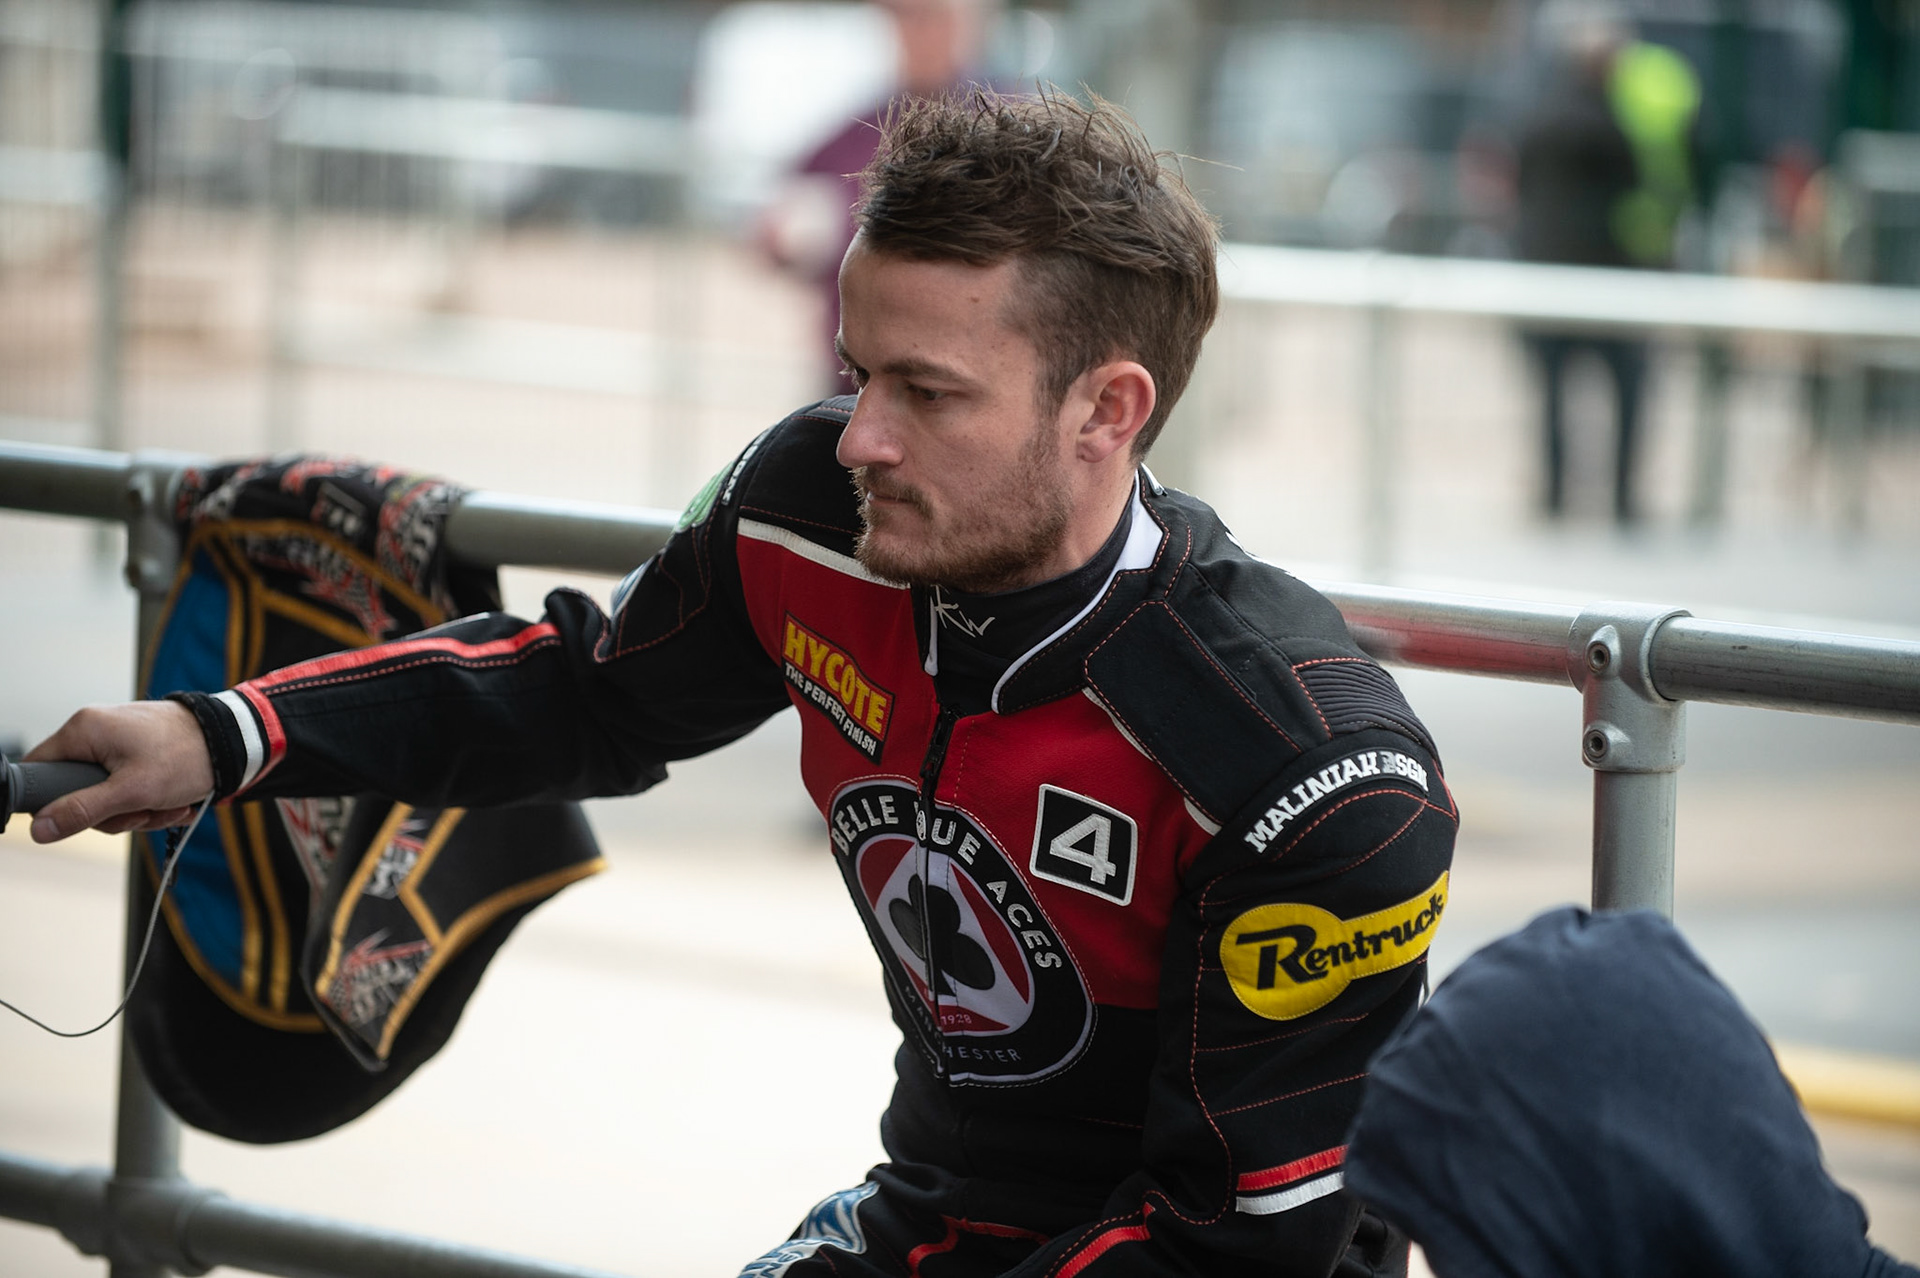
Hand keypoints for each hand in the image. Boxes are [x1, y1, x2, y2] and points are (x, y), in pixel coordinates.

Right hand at [24, 701, 215, 841]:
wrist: (237, 743)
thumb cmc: (187, 757)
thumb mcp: (131, 792)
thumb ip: (82, 811)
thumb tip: (39, 829)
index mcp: (83, 731)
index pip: (38, 772)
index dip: (54, 802)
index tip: (87, 816)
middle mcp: (95, 732)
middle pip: (77, 793)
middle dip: (116, 813)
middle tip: (145, 811)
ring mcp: (118, 744)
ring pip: (108, 797)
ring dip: (140, 812)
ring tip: (170, 806)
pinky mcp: (138, 755)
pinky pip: (130, 789)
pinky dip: (153, 802)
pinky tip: (178, 804)